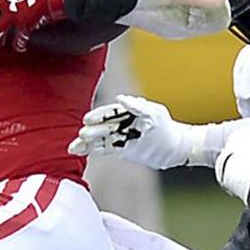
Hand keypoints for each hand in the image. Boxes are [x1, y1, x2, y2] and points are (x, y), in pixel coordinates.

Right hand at [69, 95, 205, 168]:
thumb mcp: (154, 113)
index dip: (98, 116)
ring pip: (100, 139)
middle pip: (102, 127)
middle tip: (81, 134)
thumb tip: (120, 97)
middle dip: (90, 131)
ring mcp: (121, 136)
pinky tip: (81, 152)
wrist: (175, 147)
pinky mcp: (122, 149)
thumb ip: (136, 105)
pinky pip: (104, 149)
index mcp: (127, 111)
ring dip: (87, 142)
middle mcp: (122, 123)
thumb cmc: (166, 127)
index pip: (108, 112)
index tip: (87, 119)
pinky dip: (92, 150)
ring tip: (73, 147)